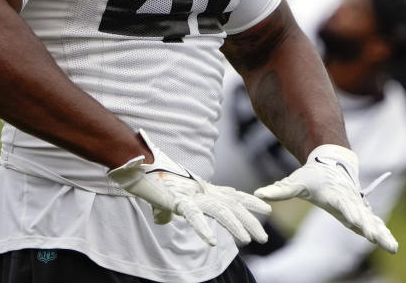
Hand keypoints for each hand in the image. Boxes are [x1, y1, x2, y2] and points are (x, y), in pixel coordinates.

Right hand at [108, 130, 271, 246]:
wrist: (138, 165)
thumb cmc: (152, 181)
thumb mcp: (163, 199)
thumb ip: (167, 211)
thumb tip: (162, 220)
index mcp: (203, 190)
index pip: (232, 196)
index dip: (250, 203)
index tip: (267, 210)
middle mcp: (202, 192)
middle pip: (232, 207)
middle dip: (249, 222)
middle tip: (264, 238)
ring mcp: (192, 196)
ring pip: (219, 211)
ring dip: (234, 226)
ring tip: (247, 240)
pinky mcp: (178, 201)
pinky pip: (193, 216)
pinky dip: (202, 228)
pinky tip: (210, 242)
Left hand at [254, 144, 398, 252]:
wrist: (332, 164)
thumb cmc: (312, 175)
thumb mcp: (295, 182)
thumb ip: (279, 190)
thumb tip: (258, 194)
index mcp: (334, 194)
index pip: (341, 204)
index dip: (349, 211)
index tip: (356, 220)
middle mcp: (348, 201)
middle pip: (359, 215)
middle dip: (368, 226)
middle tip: (374, 236)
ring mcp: (357, 207)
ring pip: (371, 221)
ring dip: (381, 233)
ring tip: (392, 246)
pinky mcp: (361, 212)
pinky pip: (374, 223)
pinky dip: (383, 233)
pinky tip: (391, 245)